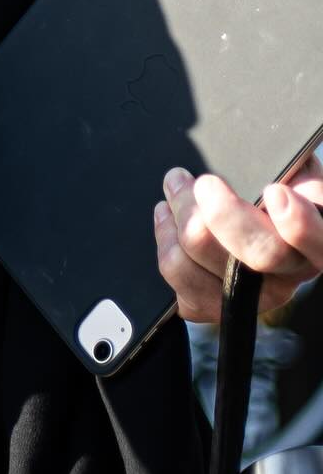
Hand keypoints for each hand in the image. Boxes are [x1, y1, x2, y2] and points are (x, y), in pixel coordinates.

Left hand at [155, 155, 322, 320]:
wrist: (250, 220)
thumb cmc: (275, 189)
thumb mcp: (294, 174)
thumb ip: (292, 172)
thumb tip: (278, 170)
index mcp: (315, 239)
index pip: (321, 242)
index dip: (299, 225)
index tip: (275, 192)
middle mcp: (288, 274)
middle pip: (261, 253)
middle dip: (223, 212)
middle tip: (204, 183)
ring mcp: (253, 295)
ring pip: (211, 260)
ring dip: (182, 215)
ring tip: (176, 185)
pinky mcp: (216, 303)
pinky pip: (181, 278)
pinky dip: (166, 240)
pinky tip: (168, 218)